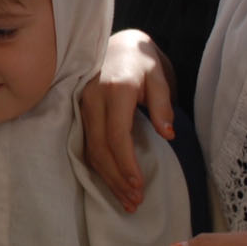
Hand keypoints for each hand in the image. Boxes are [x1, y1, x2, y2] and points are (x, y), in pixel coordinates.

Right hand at [79, 31, 175, 212]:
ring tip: (126, 199)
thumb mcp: (158, 75)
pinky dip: (99, 168)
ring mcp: (82, 107)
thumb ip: (163, 104)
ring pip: (91, 150)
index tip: (138, 184)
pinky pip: (87, 146)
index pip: (117, 134)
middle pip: (101, 148)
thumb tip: (168, 135)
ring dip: (107, 178)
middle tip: (135, 200)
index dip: (126, 163)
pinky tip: (111, 183)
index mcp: (115, 90)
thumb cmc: (141, 60)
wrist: (117, 45)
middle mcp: (93, 100)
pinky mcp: (79, 113)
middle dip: (117, 178)